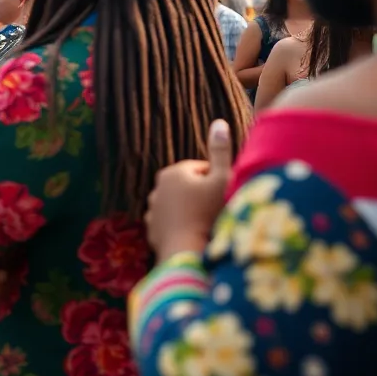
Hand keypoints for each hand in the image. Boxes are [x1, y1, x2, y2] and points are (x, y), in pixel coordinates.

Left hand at [145, 120, 233, 261]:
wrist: (186, 253)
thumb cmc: (208, 213)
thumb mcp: (222, 178)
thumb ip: (220, 151)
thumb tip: (219, 122)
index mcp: (173, 173)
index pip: (202, 170)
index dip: (217, 182)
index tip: (224, 195)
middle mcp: (157, 188)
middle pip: (189, 188)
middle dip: (203, 197)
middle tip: (217, 212)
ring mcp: (153, 210)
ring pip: (180, 207)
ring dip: (192, 212)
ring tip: (207, 226)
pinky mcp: (152, 230)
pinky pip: (173, 224)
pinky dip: (182, 228)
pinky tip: (194, 237)